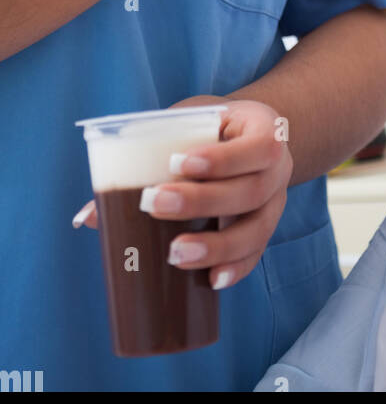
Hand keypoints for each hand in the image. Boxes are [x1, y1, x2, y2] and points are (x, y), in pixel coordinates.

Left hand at [72, 98, 293, 289]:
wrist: (247, 136)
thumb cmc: (211, 128)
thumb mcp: (188, 122)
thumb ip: (146, 154)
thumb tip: (89, 215)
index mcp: (265, 129)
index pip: (257, 146)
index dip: (222, 159)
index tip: (177, 163)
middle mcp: (278, 169)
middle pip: (251, 191)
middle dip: (202, 201)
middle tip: (154, 203)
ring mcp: (275, 203)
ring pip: (257, 229)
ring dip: (217, 245)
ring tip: (176, 254)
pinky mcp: (265, 229)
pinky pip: (256, 254)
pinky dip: (236, 268)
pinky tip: (213, 281)